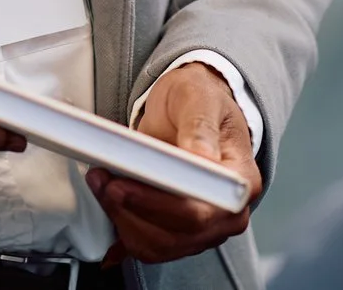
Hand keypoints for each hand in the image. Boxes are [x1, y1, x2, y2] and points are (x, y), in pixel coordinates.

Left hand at [88, 63, 261, 263]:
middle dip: (134, 207)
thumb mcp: (199, 97)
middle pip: (178, 233)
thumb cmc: (200, 104)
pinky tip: (109, 203)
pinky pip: (146, 245)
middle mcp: (226, 214)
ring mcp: (203, 230)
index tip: (126, 185)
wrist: (190, 113)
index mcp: (240, 181)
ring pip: (158, 244)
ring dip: (122, 216)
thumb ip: (199, 124)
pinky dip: (122, 226)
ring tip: (102, 181)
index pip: (203, 209)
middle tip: (105, 179)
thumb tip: (200, 155)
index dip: (161, 203)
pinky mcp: (177, 235)